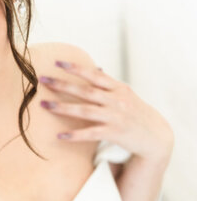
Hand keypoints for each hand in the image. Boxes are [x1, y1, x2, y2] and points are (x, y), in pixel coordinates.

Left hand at [39, 60, 173, 162]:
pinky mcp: (115, 133)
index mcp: (118, 89)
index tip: (57, 62)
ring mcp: (115, 117)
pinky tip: (60, 136)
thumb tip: (97, 69)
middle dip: (62, 84)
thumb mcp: (127, 96)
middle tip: (43, 80)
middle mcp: (117, 100)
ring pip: (85, 110)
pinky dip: (75, 135)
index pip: (94, 75)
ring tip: (44, 105)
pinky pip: (91, 133)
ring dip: (63, 107)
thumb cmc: (137, 115)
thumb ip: (110, 85)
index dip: (76, 68)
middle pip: (85, 90)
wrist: (156, 137)